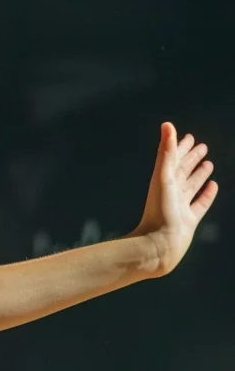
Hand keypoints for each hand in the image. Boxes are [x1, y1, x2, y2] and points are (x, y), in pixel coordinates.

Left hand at [132, 123, 217, 275]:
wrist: (157, 246)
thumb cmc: (159, 212)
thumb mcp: (163, 177)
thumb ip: (166, 151)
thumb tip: (167, 124)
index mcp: (162, 182)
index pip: (173, 160)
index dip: (180, 147)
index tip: (189, 137)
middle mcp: (170, 193)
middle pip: (182, 171)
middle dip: (191, 158)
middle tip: (202, 146)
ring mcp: (179, 207)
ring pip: (191, 186)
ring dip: (199, 174)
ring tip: (208, 164)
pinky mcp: (189, 220)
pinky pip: (200, 203)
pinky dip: (206, 194)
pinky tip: (213, 186)